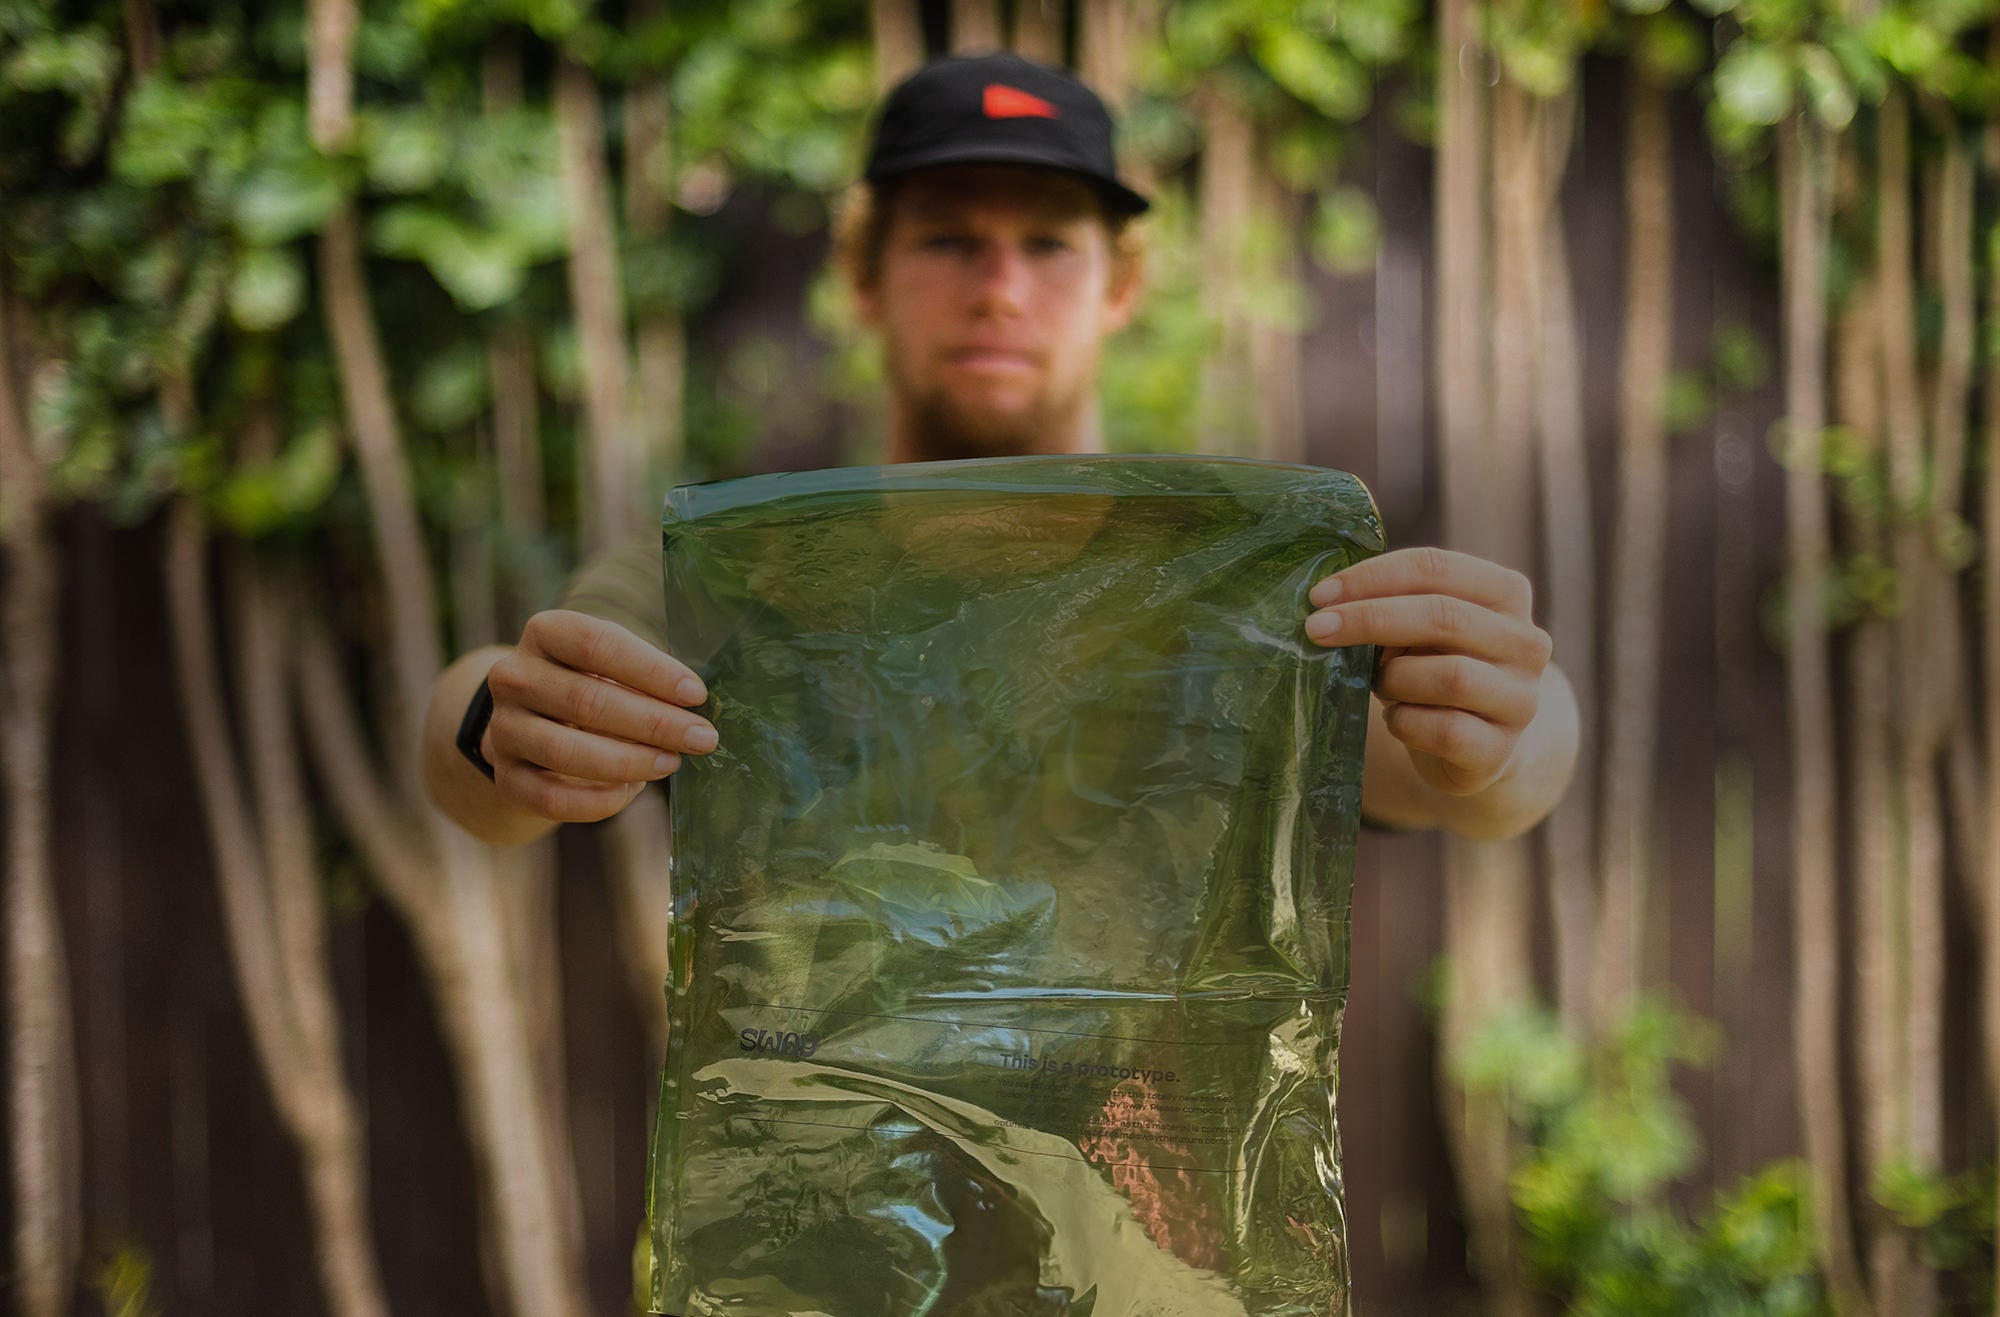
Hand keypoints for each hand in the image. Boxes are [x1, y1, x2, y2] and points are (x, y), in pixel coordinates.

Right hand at [481, 610, 718, 822]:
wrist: (533, 723)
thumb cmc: (591, 684)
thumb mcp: (611, 666)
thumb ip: (645, 677)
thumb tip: (695, 705)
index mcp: (546, 633)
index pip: (596, 644)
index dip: (650, 670)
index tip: (696, 694)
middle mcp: (515, 677)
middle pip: (585, 700)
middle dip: (653, 722)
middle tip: (701, 738)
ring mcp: (504, 728)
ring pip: (564, 751)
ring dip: (628, 761)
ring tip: (671, 763)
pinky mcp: (505, 776)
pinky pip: (550, 797)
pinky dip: (596, 800)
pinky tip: (632, 790)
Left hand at [1304, 547, 1551, 797]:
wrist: (1475, 747)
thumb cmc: (1434, 670)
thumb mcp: (1418, 631)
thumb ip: (1391, 607)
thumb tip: (1327, 604)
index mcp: (1505, 594)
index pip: (1436, 567)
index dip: (1372, 577)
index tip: (1319, 595)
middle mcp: (1525, 642)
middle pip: (1443, 616)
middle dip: (1370, 619)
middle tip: (1316, 629)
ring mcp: (1520, 698)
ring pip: (1450, 676)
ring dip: (1394, 678)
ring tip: (1378, 684)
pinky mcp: (1500, 749)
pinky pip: (1444, 730)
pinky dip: (1404, 722)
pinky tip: (1395, 720)